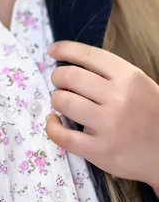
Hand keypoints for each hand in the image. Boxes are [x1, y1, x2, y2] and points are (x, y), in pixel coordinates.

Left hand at [46, 41, 158, 187]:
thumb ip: (109, 73)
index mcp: (128, 76)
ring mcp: (109, 125)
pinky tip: (54, 122)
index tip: (52, 51)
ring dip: (56, 99)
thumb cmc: (150, 114)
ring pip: (64, 102)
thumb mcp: (138, 84)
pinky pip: (64, 136)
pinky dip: (52, 127)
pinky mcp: (101, 151)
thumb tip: (70, 62)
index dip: (64, 49)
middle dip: (58, 76)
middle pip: (70, 76)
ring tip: (62, 102)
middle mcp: (119, 97)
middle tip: (59, 82)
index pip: (88, 55)